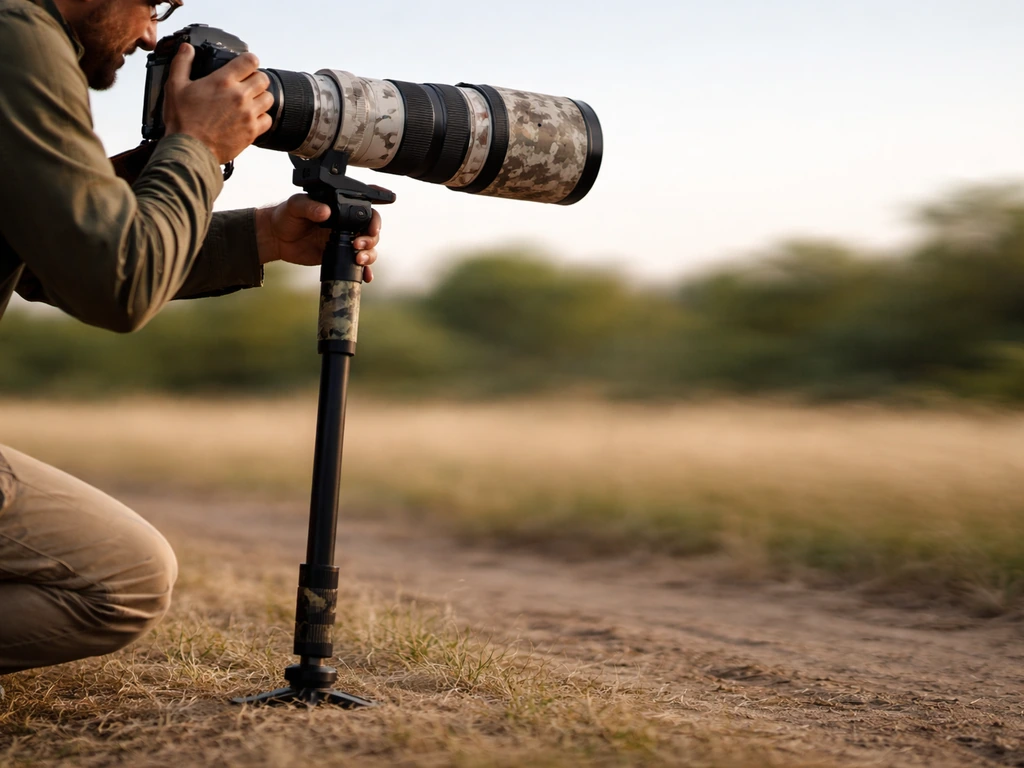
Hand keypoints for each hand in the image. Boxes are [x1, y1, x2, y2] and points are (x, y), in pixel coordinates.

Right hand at [162, 45, 273, 164]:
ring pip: (268, 98)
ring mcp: (248, 114)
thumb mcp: (175, 86)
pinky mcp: (252, 131)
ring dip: (261, 97)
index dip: (250, 60)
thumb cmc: (182, 120)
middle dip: (256, 78)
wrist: (190, 149)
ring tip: (250, 101)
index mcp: (223, 81)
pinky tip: (250, 118)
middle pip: (263, 79)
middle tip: (247, 84)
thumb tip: (186, 48)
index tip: (246, 64)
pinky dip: (262, 118)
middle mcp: (240, 96)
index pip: (250, 61)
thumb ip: (182, 63)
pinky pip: (267, 119)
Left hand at [254, 194, 381, 281]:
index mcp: (340, 207)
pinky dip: (366, 271)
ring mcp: (345, 240)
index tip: (379, 215)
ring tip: (358, 260)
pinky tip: (366, 276)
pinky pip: (359, 264)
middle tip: (358, 244)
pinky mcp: (340, 255)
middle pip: (371, 229)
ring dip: (370, 254)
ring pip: (369, 247)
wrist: (277, 238)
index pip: (365, 204)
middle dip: (371, 238)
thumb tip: (325, 212)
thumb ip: (310, 206)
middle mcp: (347, 223)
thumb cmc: (286, 216)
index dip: (377, 207)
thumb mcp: (296, 206)